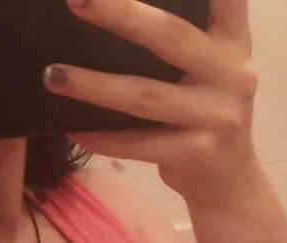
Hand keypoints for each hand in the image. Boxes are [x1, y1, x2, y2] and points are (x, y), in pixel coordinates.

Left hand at [42, 0, 262, 208]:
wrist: (228, 181)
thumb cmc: (203, 111)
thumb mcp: (208, 64)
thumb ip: (178, 33)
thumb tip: (101, 4)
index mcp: (233, 41)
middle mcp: (233, 73)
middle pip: (170, 37)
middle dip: (120, 14)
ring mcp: (218, 116)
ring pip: (145, 96)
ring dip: (93, 85)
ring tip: (52, 74)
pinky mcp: (197, 153)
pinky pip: (138, 143)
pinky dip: (101, 136)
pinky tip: (70, 125)